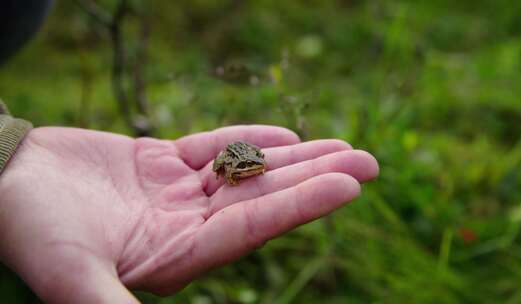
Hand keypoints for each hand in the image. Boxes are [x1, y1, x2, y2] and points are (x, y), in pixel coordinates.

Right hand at [0, 125, 377, 302]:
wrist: (1, 183)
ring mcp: (177, 195)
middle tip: (368, 160)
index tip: (349, 183)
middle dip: (317, 178)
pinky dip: (248, 141)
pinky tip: (285, 137)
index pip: (253, 227)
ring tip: (343, 146)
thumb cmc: (27, 229)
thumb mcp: (72, 273)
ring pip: (248, 173)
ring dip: (296, 159)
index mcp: (176, 255)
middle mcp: (186, 226)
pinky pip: (214, 149)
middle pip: (264, 198)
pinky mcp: (162, 166)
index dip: (302, 204)